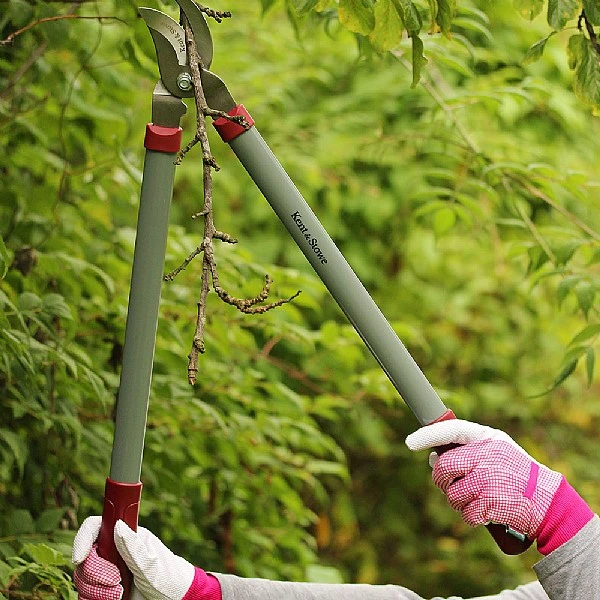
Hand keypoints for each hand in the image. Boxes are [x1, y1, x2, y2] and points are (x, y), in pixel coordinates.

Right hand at [72, 516, 220, 599]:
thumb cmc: (169, 578)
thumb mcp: (152, 565)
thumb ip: (134, 548)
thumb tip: (118, 525)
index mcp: (125, 536)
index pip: (95, 527)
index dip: (82, 539)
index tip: (80, 558)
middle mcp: (112, 551)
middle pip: (85, 557)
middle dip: (95, 572)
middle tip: (116, 582)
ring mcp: (106, 571)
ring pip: (82, 578)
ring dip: (95, 590)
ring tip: (119, 594)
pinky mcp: (102, 591)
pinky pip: (84, 595)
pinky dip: (93, 599)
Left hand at [405, 419, 593, 553]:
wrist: (547, 501)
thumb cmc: (514, 473)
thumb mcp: (495, 450)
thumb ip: (465, 450)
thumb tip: (433, 458)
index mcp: (486, 438)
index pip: (451, 430)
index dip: (428, 436)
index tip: (410, 442)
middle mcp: (485, 455)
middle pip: (443, 468)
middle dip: (442, 480)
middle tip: (453, 484)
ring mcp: (487, 479)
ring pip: (451, 494)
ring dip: (459, 501)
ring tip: (478, 497)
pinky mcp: (490, 502)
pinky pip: (464, 513)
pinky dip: (471, 516)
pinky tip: (487, 510)